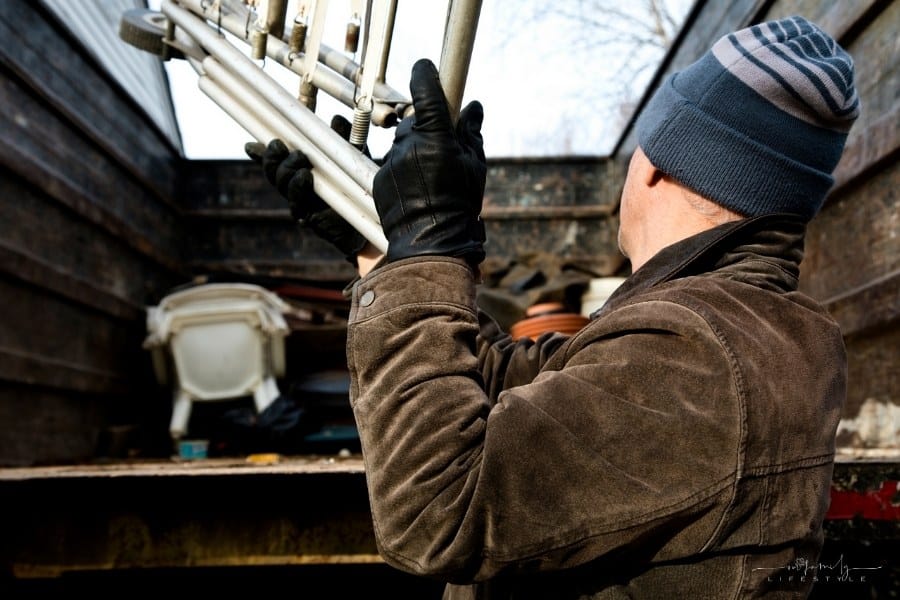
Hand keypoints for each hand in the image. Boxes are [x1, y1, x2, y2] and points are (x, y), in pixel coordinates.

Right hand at [245, 116, 367, 264]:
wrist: (372, 219)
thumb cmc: (361, 188)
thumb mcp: (353, 158)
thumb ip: (344, 139)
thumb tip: (336, 119)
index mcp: (301, 171)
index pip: (276, 160)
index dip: (261, 153)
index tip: (251, 144)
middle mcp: (297, 187)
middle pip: (273, 172)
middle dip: (271, 157)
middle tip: (280, 145)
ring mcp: (301, 203)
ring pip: (282, 185)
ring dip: (286, 169)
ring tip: (300, 159)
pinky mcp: (309, 217)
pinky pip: (297, 202)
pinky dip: (299, 187)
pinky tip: (305, 176)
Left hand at [372, 58, 486, 265]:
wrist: (431, 243)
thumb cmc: (459, 205)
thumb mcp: (475, 167)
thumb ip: (471, 133)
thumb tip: (473, 107)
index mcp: (436, 138)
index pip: (426, 91)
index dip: (424, 74)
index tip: (425, 66)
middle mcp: (409, 145)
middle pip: (415, 121)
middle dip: (427, 129)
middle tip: (443, 150)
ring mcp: (390, 161)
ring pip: (402, 144)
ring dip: (414, 151)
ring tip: (430, 178)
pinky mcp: (379, 178)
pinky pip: (391, 164)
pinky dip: (402, 170)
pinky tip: (416, 189)